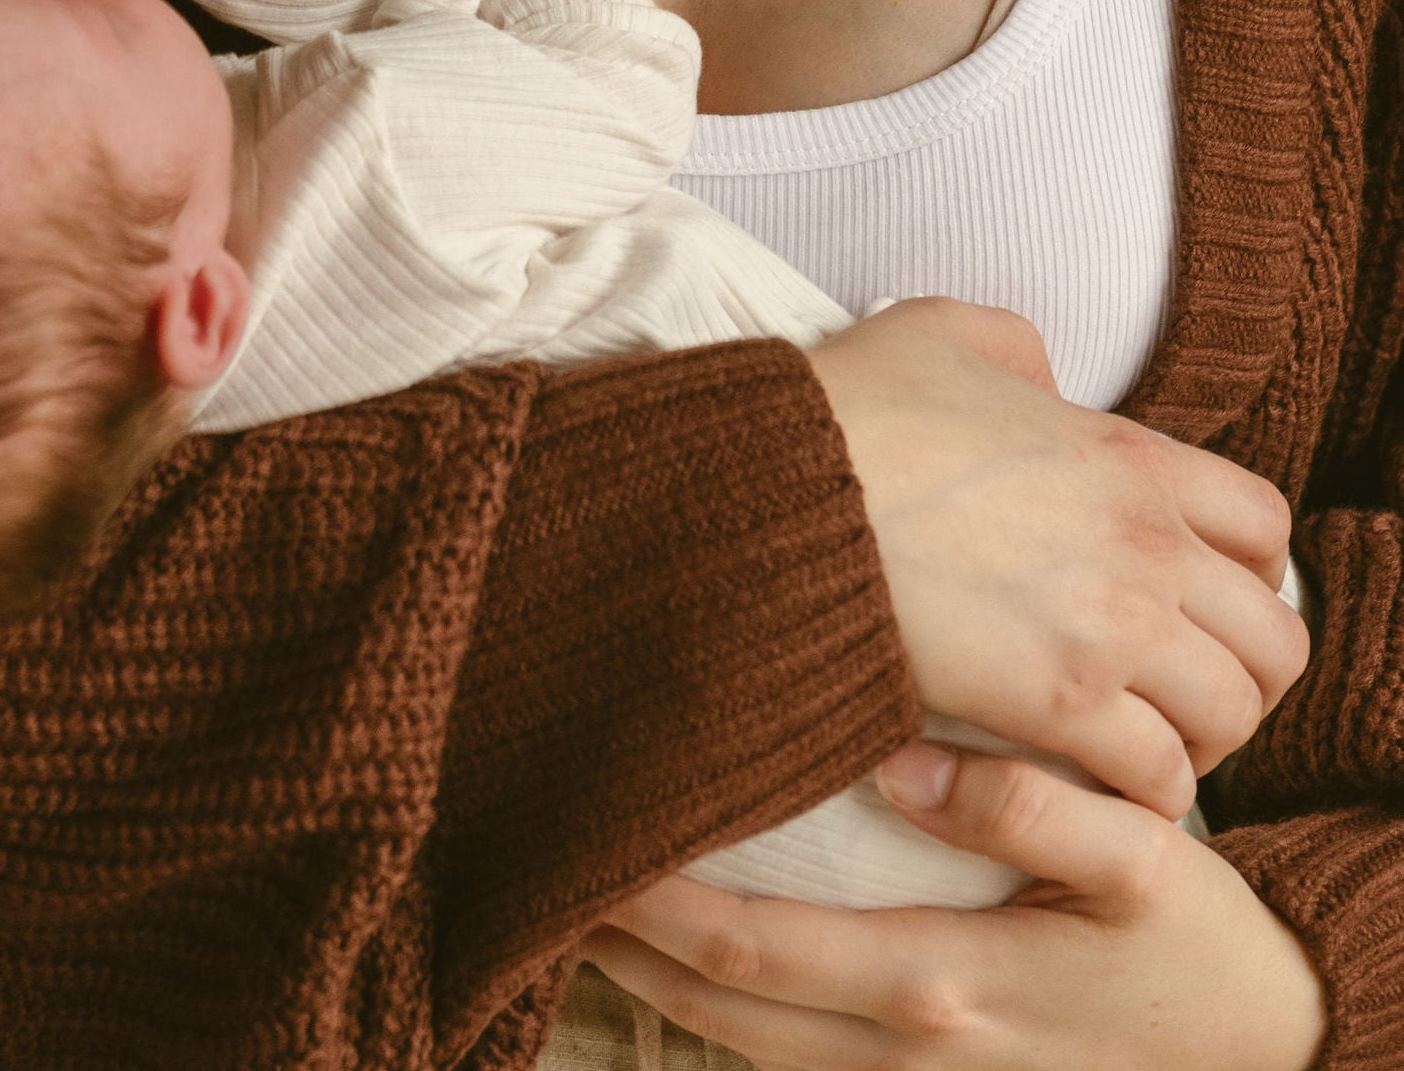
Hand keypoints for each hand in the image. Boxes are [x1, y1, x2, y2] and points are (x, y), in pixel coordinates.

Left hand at [583, 744, 1327, 1069]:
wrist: (1259, 1051)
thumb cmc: (1192, 945)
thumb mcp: (1141, 862)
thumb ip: (1027, 803)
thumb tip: (904, 759)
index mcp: (937, 987)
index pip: (747, 946)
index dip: (652, 897)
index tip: (586, 826)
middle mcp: (899, 1051)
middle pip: (713, 1004)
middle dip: (619, 935)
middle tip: (541, 845)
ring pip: (733, 1042)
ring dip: (652, 975)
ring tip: (579, 885)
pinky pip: (780, 1055)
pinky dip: (713, 1006)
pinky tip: (675, 948)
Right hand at [808, 301, 1305, 814]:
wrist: (783, 492)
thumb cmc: (851, 409)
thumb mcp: (943, 332)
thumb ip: (1018, 351)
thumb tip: (1042, 382)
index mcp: (1130, 455)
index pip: (1263, 526)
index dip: (1245, 572)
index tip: (1195, 599)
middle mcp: (1145, 544)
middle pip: (1273, 638)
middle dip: (1236, 672)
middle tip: (1177, 690)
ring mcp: (1111, 627)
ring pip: (1231, 715)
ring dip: (1196, 740)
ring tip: (1138, 742)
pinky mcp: (1060, 704)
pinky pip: (1160, 777)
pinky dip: (1140, 791)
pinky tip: (1090, 776)